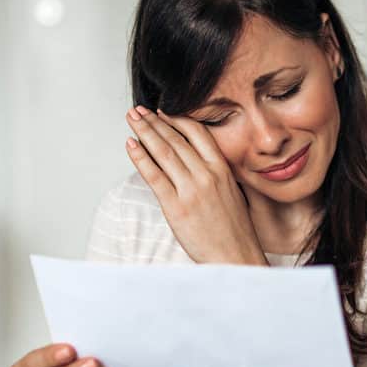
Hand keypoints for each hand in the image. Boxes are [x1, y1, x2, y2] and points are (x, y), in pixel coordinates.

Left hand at [124, 105, 267, 265]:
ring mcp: (190, 190)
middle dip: (153, 121)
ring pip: (163, 152)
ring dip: (144, 132)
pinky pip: (154, 176)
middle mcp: (206, 175)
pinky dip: (140, 157)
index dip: (176, 120)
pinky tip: (130, 145)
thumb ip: (216, 174)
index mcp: (222, 169)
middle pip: (175, 139)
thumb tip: (195, 161)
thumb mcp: (233, 192)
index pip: (197, 133)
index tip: (161, 113)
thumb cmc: (234, 229)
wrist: (235, 256)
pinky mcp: (175, 206)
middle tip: (137, 110)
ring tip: (131, 119)